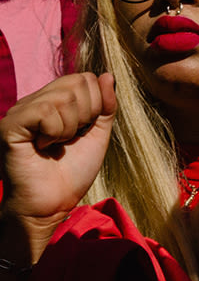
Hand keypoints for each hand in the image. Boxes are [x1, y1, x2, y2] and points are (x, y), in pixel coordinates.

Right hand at [0, 73, 116, 260]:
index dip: (95, 105)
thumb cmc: (71, 173)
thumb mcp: (96, 134)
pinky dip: (55, 132)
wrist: (52, 205)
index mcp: (53, 101)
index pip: (85, 78)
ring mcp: (20, 111)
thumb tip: (107, 75)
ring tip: (55, 145)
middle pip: (77, 83)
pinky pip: (45, 111)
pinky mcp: (10, 126)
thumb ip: (105, 105)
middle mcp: (34, 101)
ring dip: (69, 128)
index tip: (82, 131)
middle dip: (85, 115)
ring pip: (64, 97)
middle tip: (69, 139)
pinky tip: (43, 146)